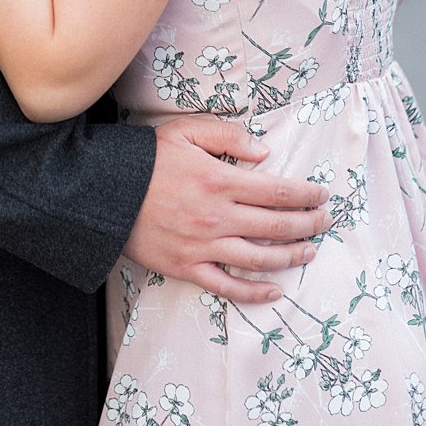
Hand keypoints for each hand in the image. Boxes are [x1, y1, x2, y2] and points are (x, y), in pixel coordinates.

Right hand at [124, 118, 332, 305]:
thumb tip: (264, 153)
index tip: (323, 196)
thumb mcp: (182, 132)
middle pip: (278, 226)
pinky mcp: (188, 267)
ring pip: (262, 258)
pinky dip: (255, 293)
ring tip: (308, 251)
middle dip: (309, 224)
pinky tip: (274, 292)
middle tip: (324, 221)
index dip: (307, 195)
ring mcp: (204, 245)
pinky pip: (228, 286)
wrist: (101, 192)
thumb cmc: (143, 160)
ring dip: (292, 256)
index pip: (279, 191)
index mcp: (219, 181)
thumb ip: (226, 135)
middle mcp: (218, 216)